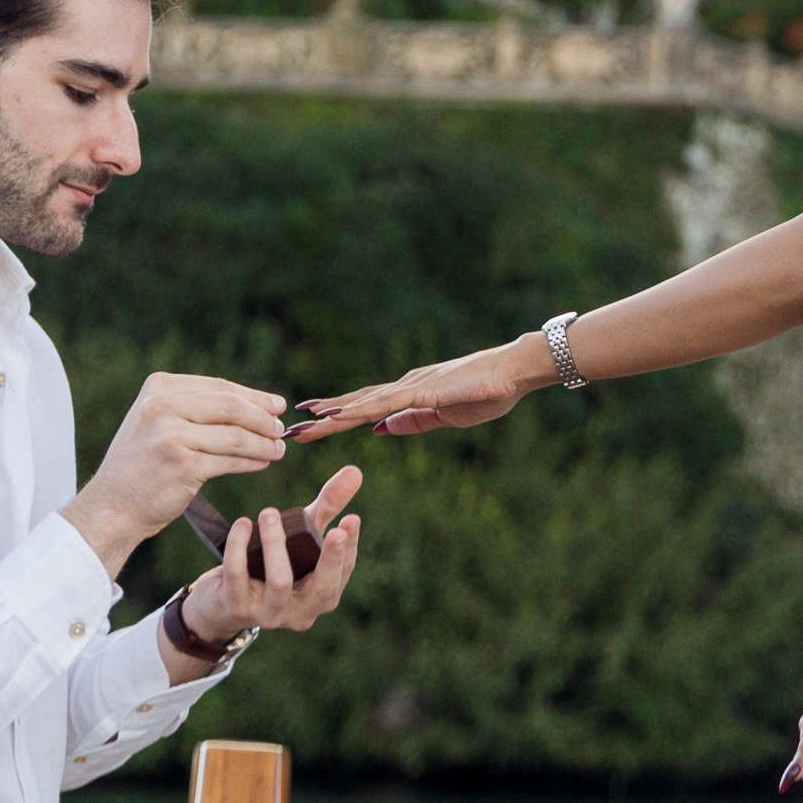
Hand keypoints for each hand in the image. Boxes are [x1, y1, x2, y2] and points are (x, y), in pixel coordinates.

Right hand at [64, 373, 289, 577]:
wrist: (112, 507)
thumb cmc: (142, 465)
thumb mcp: (158, 421)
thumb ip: (197, 408)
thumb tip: (260, 404)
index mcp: (159, 387)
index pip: (219, 386)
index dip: (253, 396)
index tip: (277, 405)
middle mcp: (162, 406)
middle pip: (230, 405)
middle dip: (262, 417)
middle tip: (281, 429)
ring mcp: (171, 435)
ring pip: (235, 434)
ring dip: (263, 442)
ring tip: (277, 449)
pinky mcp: (183, 466)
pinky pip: (230, 460)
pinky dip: (252, 461)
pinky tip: (263, 462)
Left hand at [169, 468, 364, 672]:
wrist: (223, 602)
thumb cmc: (273, 564)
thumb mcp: (302, 537)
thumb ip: (328, 507)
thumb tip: (355, 471)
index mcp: (321, 598)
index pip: (342, 574)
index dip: (349, 548)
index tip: (352, 518)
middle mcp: (300, 612)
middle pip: (323, 590)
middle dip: (331, 559)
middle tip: (335, 529)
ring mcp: (269, 613)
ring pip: (280, 582)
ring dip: (276, 545)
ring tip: (269, 513)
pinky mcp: (237, 607)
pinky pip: (238, 576)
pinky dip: (239, 548)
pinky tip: (243, 524)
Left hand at [292, 338, 543, 440]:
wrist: (513, 372)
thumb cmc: (488, 393)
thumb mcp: (446, 417)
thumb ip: (415, 422)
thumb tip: (381, 431)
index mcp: (408, 395)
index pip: (364, 409)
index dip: (335, 417)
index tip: (308, 424)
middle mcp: (402, 388)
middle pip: (353, 405)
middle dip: (321, 418)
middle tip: (289, 428)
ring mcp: (409, 388)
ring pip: (361, 405)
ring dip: (330, 415)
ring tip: (301, 424)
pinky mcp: (421, 391)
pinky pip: (383, 404)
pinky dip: (357, 410)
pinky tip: (337, 416)